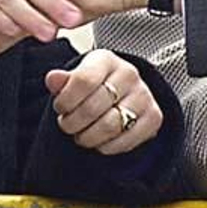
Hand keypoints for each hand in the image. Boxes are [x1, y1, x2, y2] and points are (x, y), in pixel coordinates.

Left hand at [47, 49, 162, 155]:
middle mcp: (129, 74)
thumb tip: (53, 79)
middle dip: (72, 123)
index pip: (83, 81)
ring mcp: (143, 96)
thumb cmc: (95, 86)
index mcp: (106, 60)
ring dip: (87, 137)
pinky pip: (124, 141)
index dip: (65, 101)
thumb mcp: (76, 78)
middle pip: (92, 108)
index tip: (60, 108)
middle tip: (68, 125)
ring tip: (81, 134)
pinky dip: (105, 147)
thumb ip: (62, 81)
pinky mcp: (153, 117)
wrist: (124, 93)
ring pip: (108, 127)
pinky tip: (99, 140)